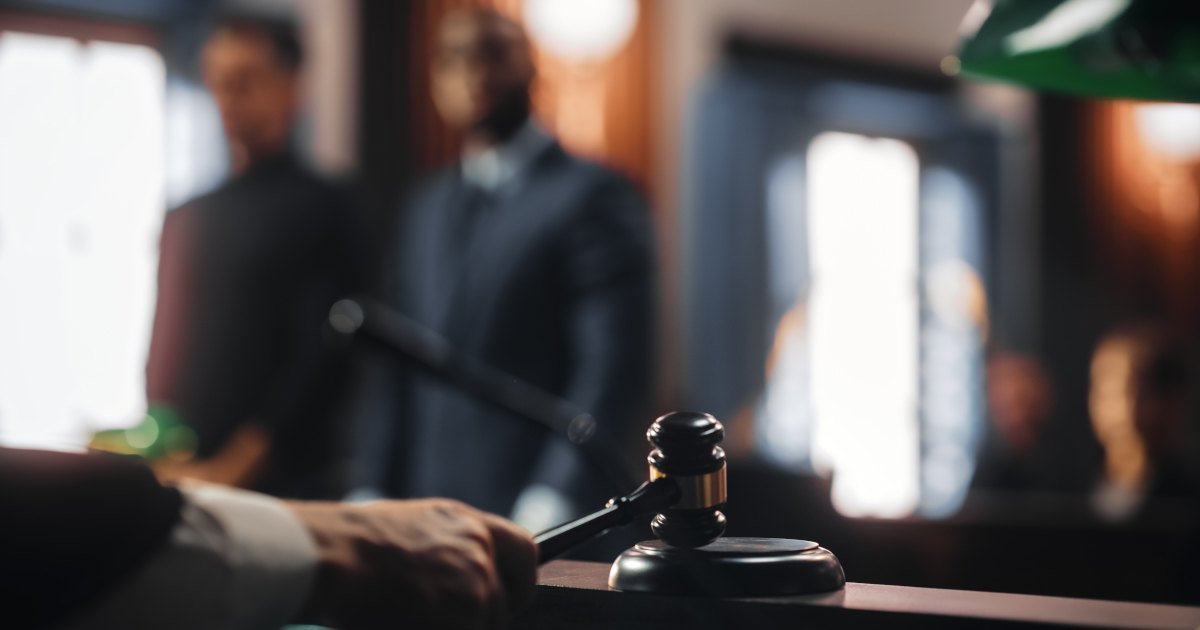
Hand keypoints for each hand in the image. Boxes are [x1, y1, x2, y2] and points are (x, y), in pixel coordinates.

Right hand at [286, 498, 537, 629]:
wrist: (336, 555)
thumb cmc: (354, 545)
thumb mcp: (414, 527)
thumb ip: (449, 548)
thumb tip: (465, 577)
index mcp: (467, 524)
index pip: (525, 550)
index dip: (521, 580)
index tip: (511, 597)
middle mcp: (479, 550)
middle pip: (507, 603)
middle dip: (482, 621)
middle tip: (448, 620)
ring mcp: (476, 583)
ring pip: (485, 626)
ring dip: (458, 629)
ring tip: (413, 619)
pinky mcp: (464, 614)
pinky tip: (409, 624)